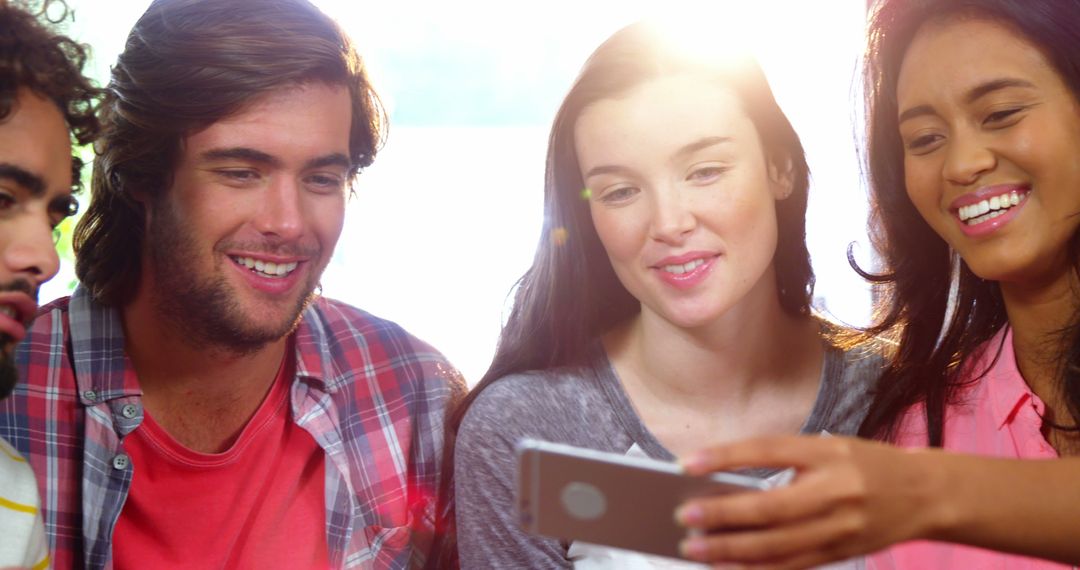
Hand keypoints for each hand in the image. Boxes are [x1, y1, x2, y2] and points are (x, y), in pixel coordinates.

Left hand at [673, 435, 945, 568]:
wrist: (927, 494)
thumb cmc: (864, 464)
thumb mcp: (827, 448)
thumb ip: (783, 463)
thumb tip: (724, 485)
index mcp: (826, 452)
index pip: (767, 450)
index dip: (725, 457)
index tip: (686, 464)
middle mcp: (835, 489)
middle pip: (769, 507)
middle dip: (722, 515)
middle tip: (682, 515)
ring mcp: (840, 526)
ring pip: (777, 544)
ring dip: (731, 549)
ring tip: (695, 547)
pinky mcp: (841, 552)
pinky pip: (792, 565)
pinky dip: (756, 568)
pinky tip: (727, 566)